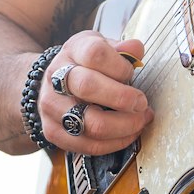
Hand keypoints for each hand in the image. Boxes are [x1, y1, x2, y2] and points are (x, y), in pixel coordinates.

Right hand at [35, 31, 148, 154]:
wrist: (51, 84)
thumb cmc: (84, 66)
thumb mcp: (101, 48)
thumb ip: (121, 50)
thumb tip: (136, 49)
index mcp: (72, 51)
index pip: (94, 54)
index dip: (120, 66)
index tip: (132, 74)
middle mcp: (56, 77)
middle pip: (88, 87)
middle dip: (123, 98)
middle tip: (142, 103)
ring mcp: (52, 106)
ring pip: (91, 123)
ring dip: (124, 126)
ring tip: (140, 121)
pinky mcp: (52, 131)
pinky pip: (89, 145)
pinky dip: (115, 143)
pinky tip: (128, 134)